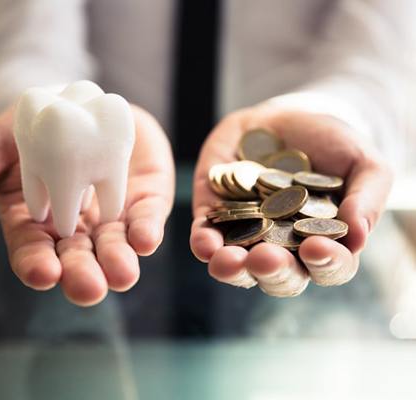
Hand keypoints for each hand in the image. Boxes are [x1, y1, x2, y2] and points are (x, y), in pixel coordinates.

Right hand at [0, 105, 174, 305]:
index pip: (33, 253)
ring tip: (122, 274)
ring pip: (114, 247)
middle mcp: (75, 228)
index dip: (36, 265)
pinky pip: (145, 218)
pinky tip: (146, 239)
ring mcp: (110, 215)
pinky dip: (146, 230)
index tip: (42, 274)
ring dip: (119, 262)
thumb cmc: (28, 127)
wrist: (76, 101)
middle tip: (88, 289)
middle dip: (82, 275)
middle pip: (77, 260)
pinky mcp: (141, 199)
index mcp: (35, 223)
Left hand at [190, 105, 392, 296]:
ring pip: (238, 267)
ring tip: (229, 261)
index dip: (325, 264)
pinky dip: (203, 244)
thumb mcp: (362, 162)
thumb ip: (367, 198)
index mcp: (324, 242)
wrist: (286, 118)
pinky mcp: (215, 217)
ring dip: (232, 269)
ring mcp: (246, 235)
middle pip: (280, 276)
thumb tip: (358, 237)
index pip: (329, 267)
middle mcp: (284, 248)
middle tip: (266, 258)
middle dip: (273, 271)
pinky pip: (205, 238)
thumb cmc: (331, 144)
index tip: (317, 247)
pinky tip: (205, 244)